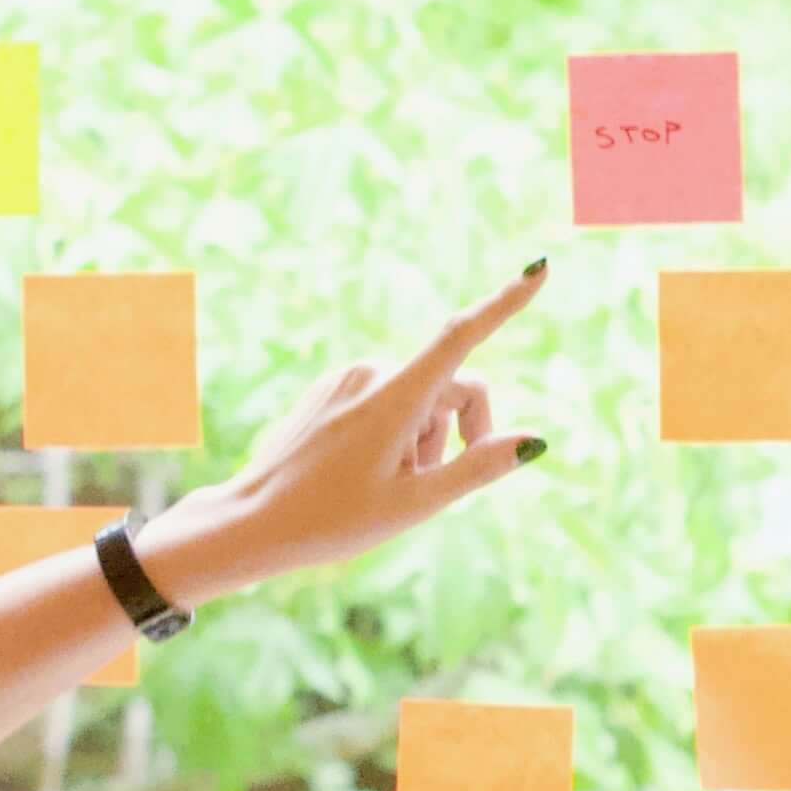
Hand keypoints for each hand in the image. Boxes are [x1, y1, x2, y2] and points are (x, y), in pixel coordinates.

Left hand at [193, 262, 549, 588]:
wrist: (252, 522)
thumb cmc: (334, 521)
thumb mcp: (416, 503)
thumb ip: (478, 468)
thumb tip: (534, 441)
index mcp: (395, 397)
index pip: (462, 336)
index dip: (505, 303)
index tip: (539, 268)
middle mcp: (372, 373)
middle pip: (452, 386)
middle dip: (459, 432)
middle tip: (431, 484)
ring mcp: (348, 378)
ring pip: (420, 398)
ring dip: (423, 438)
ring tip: (388, 483)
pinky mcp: (332, 389)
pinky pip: (387, 400)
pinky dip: (395, 432)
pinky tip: (362, 471)